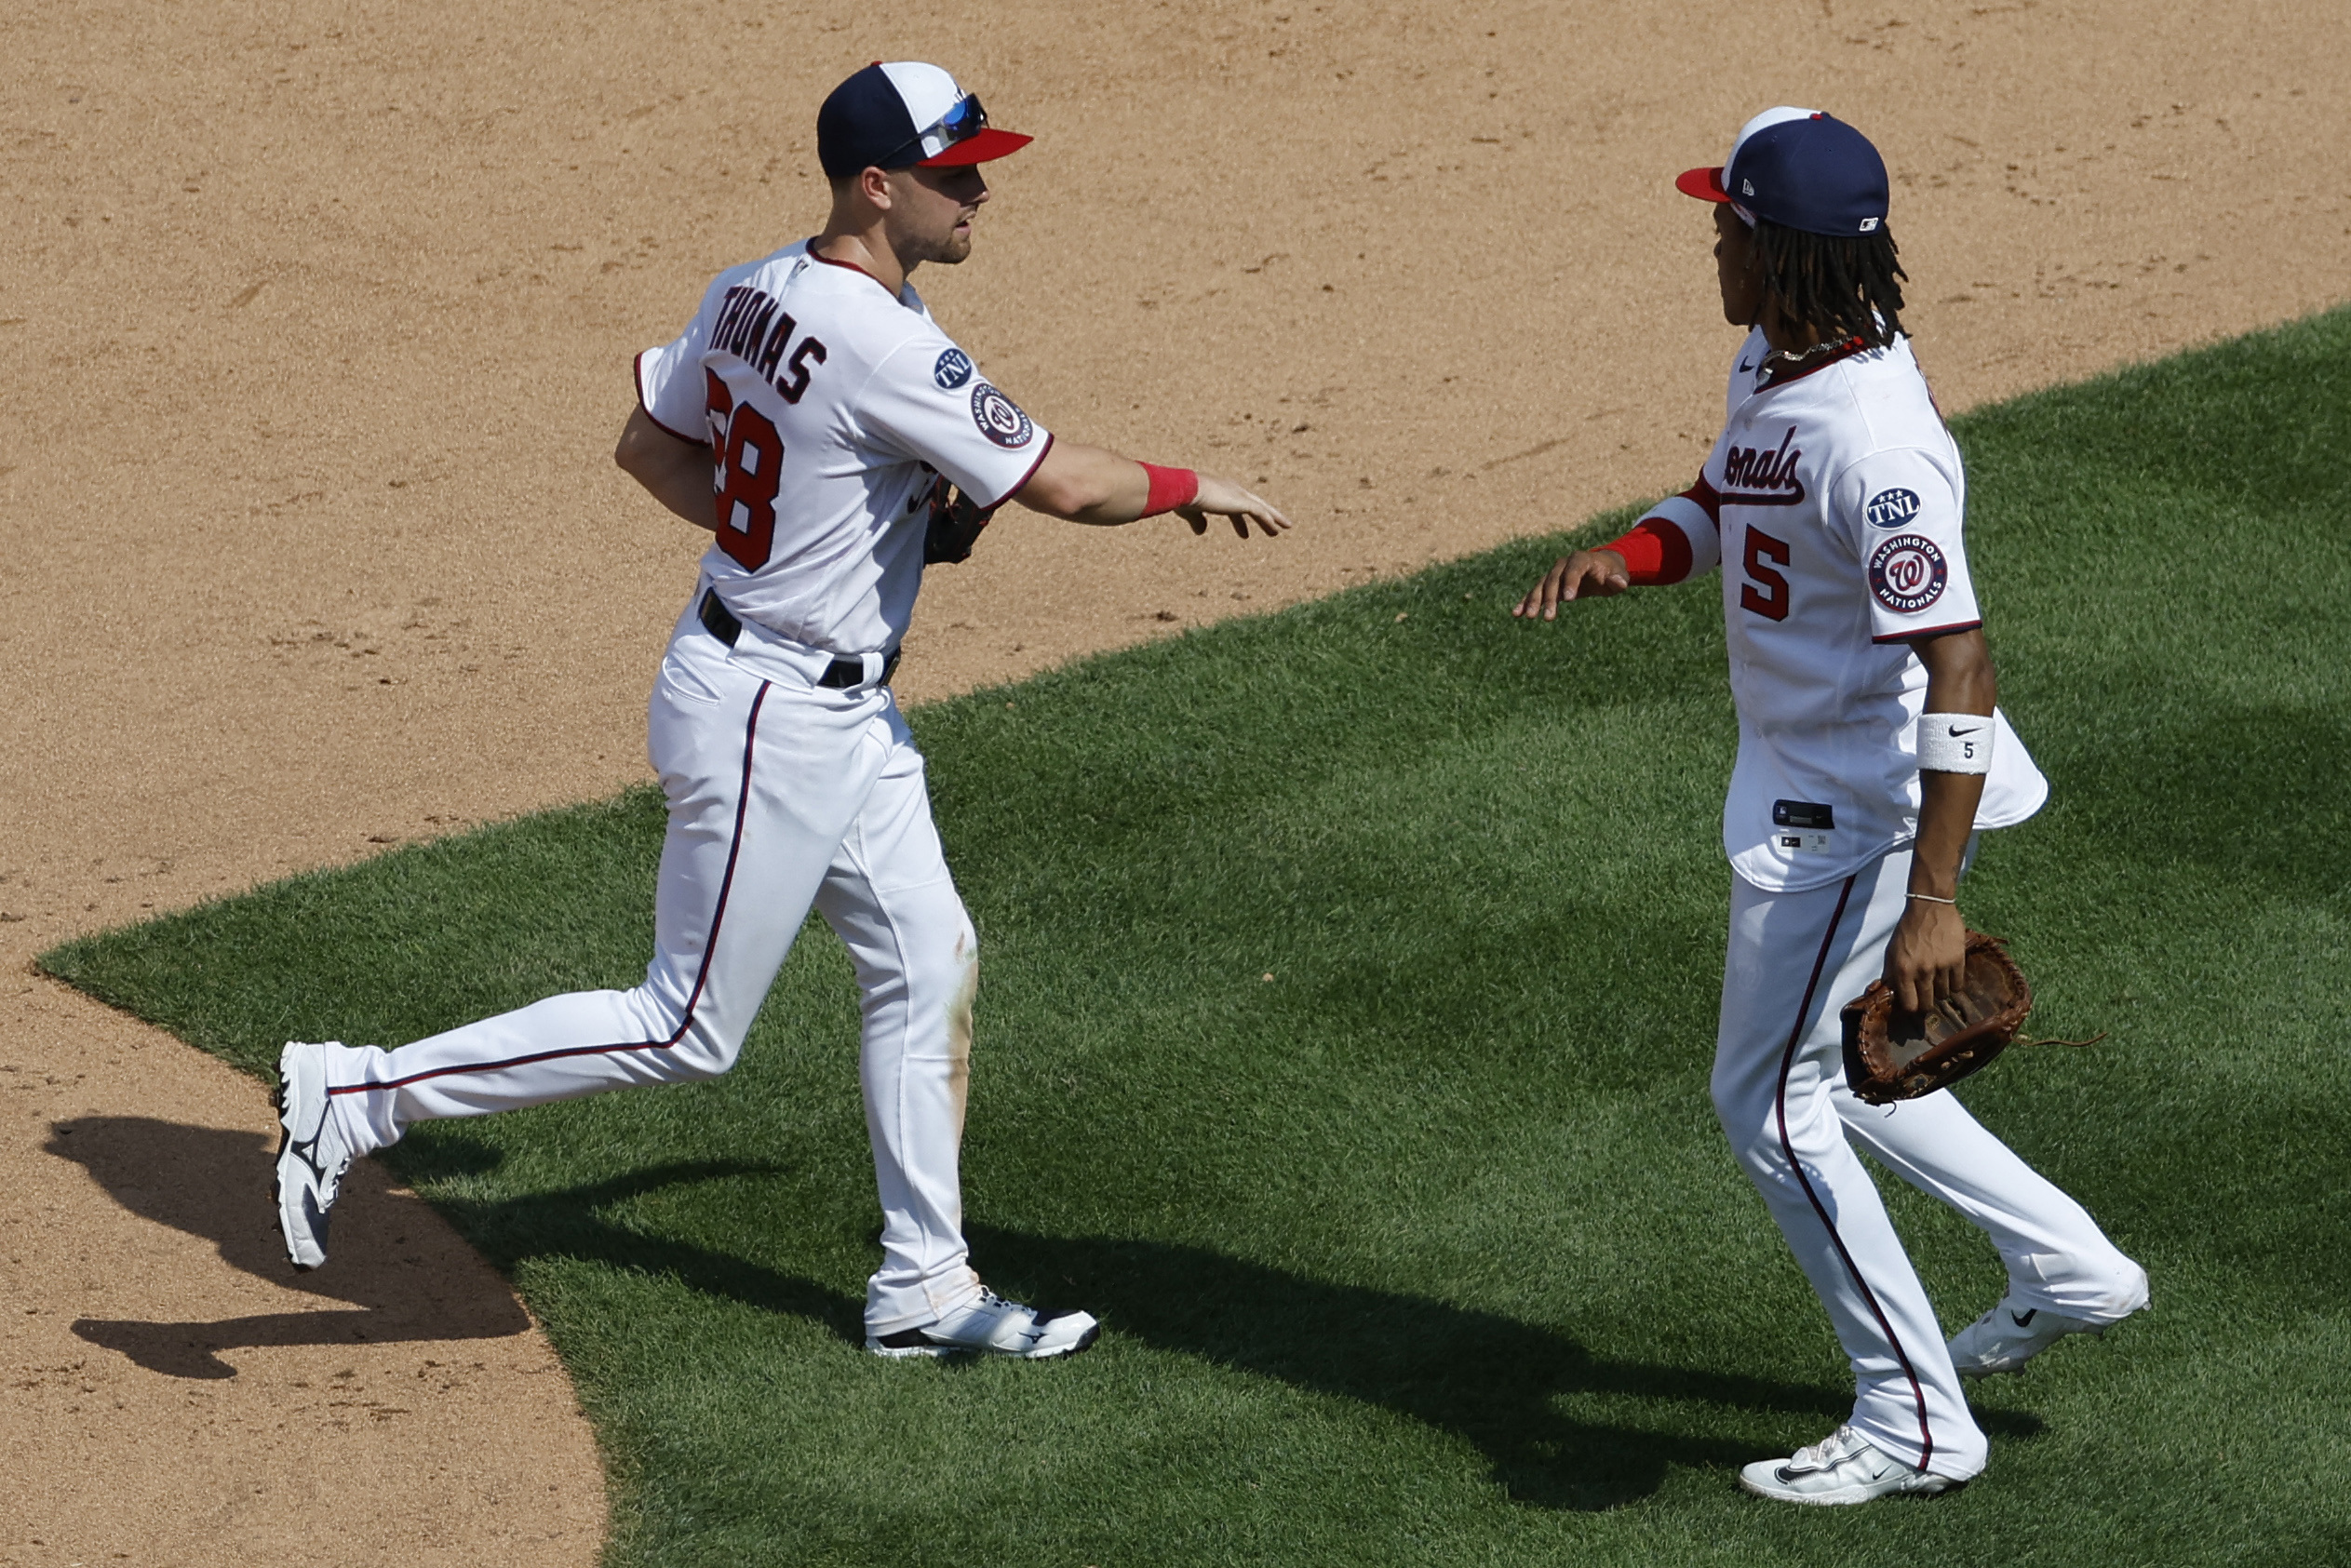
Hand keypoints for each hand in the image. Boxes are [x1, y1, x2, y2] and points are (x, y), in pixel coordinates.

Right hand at [1179, 473, 1291, 538]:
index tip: (1245, 534)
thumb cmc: (1185, 498)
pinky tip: (1277, 531)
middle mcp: (1233, 490)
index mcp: (1221, 491)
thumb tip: (1201, 532)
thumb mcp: (1191, 513)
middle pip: (1254, 504)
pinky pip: (1261, 513)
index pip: (1234, 507)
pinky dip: (1269, 521)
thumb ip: (1197, 521)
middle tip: (1275, 527)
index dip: (1239, 522)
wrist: (1187, 490)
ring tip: (1285, 528)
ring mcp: (1239, 495)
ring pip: (1262, 508)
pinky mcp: (1243, 502)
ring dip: (1273, 519)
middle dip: (1265, 515)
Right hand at [1513, 549, 1629, 619]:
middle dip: (1550, 598)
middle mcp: (1564, 564)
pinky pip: (1535, 592)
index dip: (1570, 582)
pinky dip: (1526, 601)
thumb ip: (1619, 579)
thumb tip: (1619, 582)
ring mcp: (1554, 573)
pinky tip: (1517, 613)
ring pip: (1541, 586)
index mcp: (1582, 559)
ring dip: (1534, 601)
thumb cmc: (1612, 573)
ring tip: (1529, 617)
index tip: (1568, 599)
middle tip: (1549, 617)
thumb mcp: (1620, 576)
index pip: (1574, 569)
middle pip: (1554, 579)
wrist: (1600, 569)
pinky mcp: (1548, 584)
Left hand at [1883, 897, 1965, 1014]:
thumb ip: (1890, 972)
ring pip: (1943, 995)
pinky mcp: (1958, 960)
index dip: (1911, 1007)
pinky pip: (1958, 985)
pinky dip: (1954, 984)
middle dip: (1925, 1002)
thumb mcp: (1891, 950)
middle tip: (1926, 995)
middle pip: (1927, 1004)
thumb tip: (1889, 992)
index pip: (1909, 1004)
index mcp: (1903, 970)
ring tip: (1937, 981)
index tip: (1913, 1003)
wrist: (1930, 906)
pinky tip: (1949, 977)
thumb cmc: (1908, 929)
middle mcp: (1922, 971)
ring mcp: (1941, 966)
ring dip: (1940, 991)